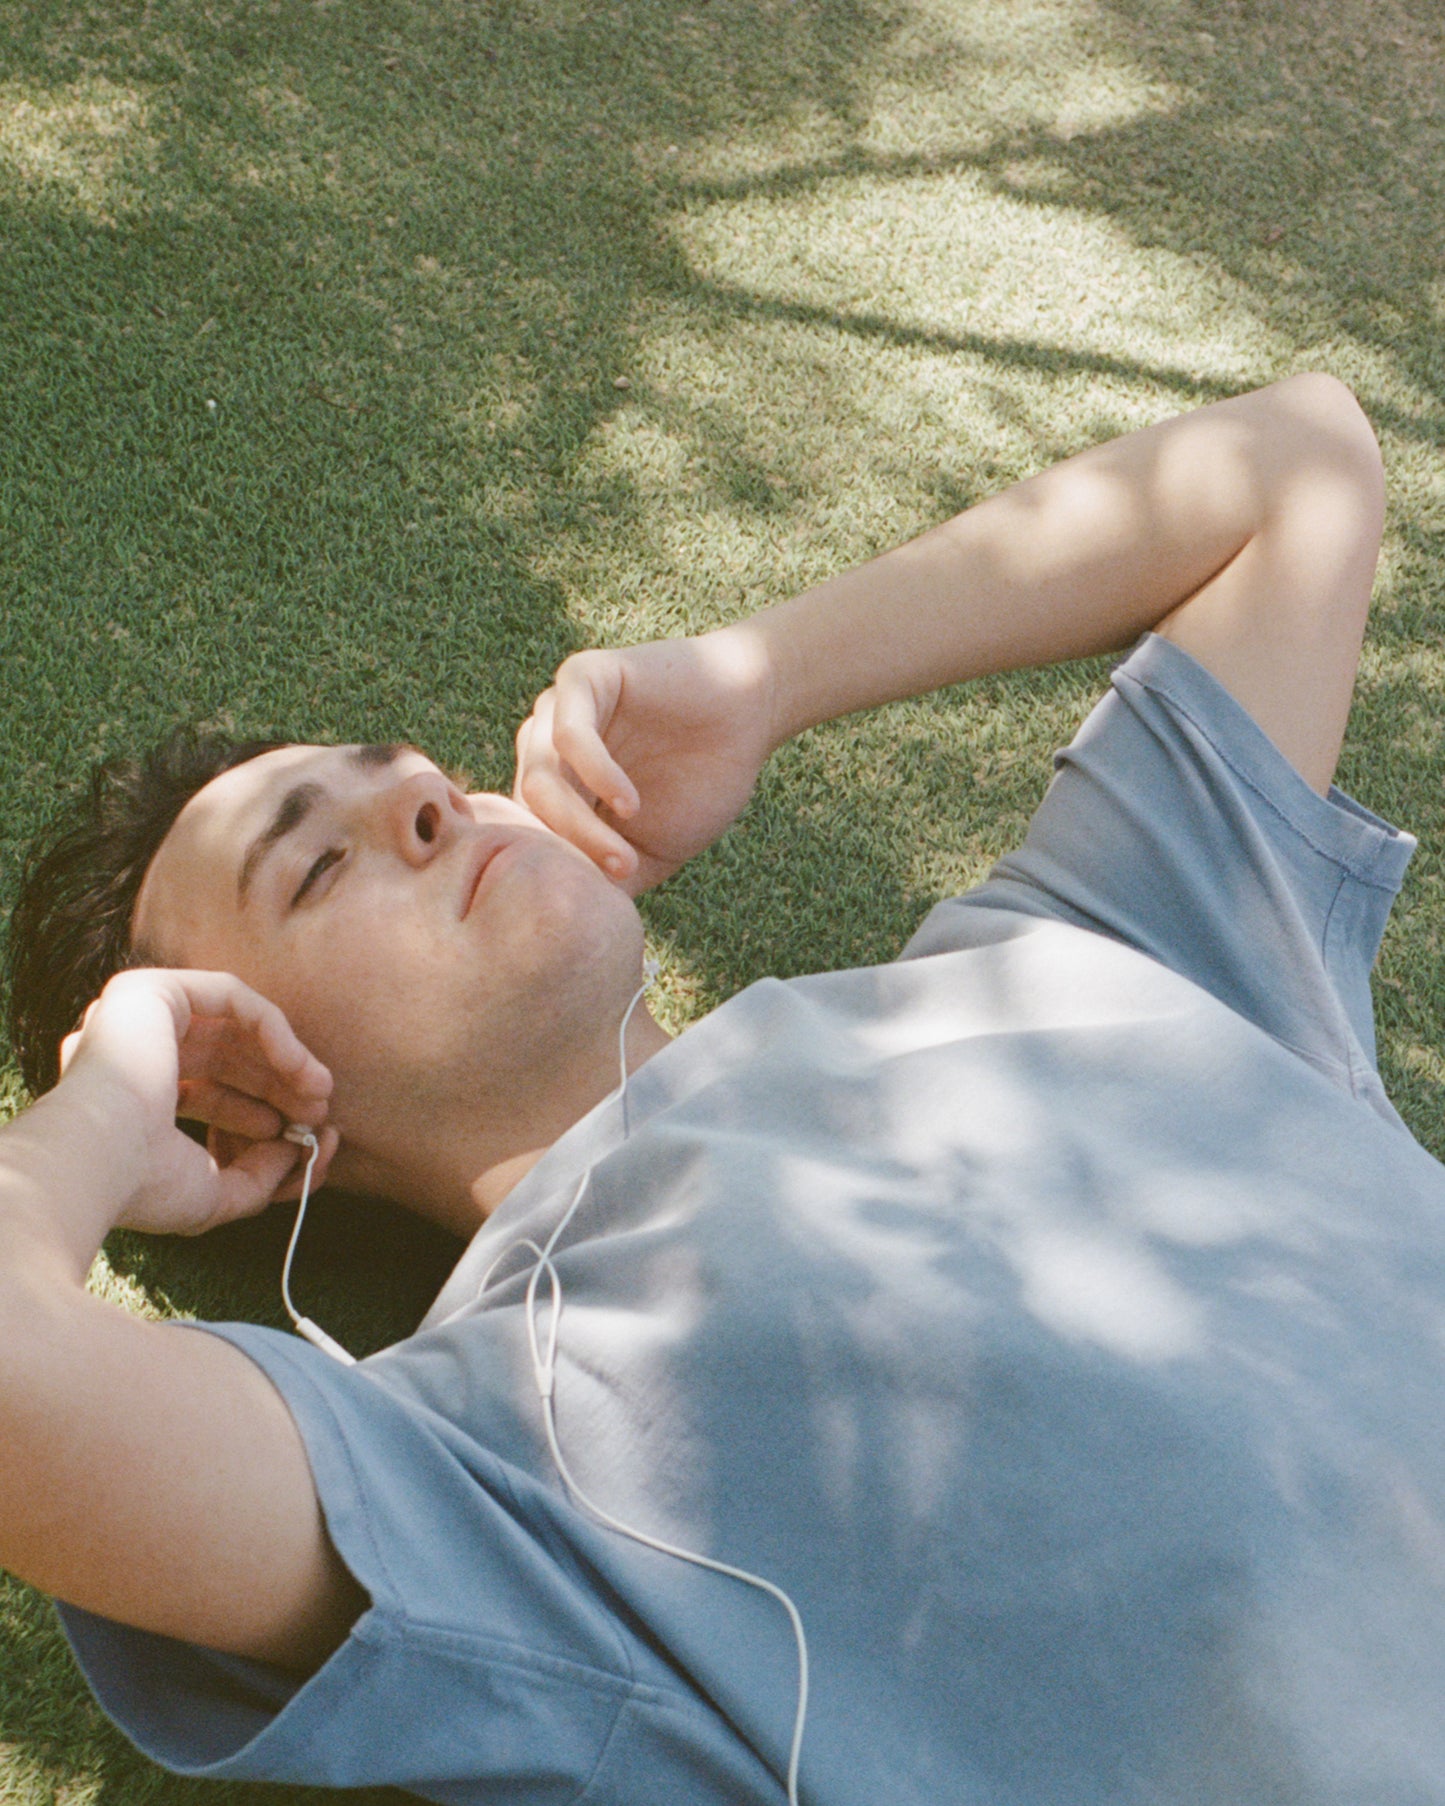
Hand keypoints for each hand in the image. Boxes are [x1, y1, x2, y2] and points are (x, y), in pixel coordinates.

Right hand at [57, 968, 336, 1237]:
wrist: (100, 1160)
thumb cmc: (145, 1185)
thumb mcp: (215, 1192)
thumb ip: (258, 1176)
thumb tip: (295, 1154)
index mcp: (128, 1095)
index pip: (206, 1094)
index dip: (257, 1114)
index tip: (302, 1140)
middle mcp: (128, 1048)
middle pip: (225, 1058)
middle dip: (279, 1087)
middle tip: (319, 1114)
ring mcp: (135, 1015)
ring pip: (233, 1027)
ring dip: (286, 1062)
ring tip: (320, 1096)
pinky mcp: (151, 990)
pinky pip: (233, 998)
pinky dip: (276, 1031)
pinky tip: (300, 1069)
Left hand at [513, 627, 777, 891]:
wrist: (751, 715)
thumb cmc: (702, 782)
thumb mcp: (652, 850)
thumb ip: (610, 880)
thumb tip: (576, 922)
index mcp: (556, 786)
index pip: (528, 834)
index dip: (561, 872)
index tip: (603, 905)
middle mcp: (547, 747)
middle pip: (528, 810)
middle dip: (571, 852)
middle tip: (619, 875)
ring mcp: (560, 710)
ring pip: (540, 776)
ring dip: (579, 825)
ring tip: (624, 853)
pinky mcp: (584, 677)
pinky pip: (569, 733)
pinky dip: (596, 776)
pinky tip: (628, 804)